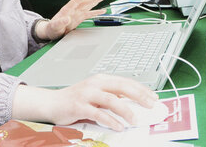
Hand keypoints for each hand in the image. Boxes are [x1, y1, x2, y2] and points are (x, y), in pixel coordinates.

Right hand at [12, 74, 157, 130]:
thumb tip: (133, 105)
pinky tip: (118, 126)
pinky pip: (98, 114)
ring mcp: (87, 94)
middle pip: (122, 87)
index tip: (153, 97)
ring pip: (111, 100)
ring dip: (126, 111)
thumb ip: (111, 97)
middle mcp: (95, 84)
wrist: (51, 103)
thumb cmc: (75, 100)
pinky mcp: (79, 106)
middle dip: (139, 96)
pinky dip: (110, 120)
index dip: (141, 89)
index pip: (126, 82)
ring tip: (135, 120)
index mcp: (101, 79)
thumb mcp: (95, 95)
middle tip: (150, 105)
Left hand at [40, 0, 106, 39]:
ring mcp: (76, 14)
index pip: (77, 1)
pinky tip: (101, 11)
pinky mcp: (78, 19)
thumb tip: (67, 19)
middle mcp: (72, 10)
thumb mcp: (55, 26)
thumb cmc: (51, 28)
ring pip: (87, 7)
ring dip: (95, 3)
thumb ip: (60, 22)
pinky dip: (95, 12)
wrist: (51, 32)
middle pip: (84, 2)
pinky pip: (88, 14)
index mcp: (67, 10)